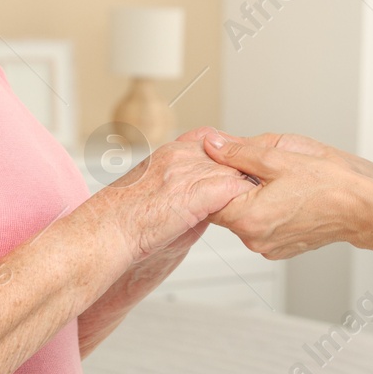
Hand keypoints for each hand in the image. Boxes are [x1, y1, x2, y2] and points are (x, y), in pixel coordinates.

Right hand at [93, 128, 251, 259]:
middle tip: (265, 181)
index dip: (228, 155)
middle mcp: (178, 155)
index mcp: (168, 152)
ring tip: (267, 196)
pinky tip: (255, 208)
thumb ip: (184, 191)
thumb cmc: (123, 224)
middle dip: (245, 167)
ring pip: (234, 168)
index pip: (210, 139)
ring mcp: (186, 171)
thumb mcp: (156, 196)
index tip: (241, 168)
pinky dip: (246, 198)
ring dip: (250, 183)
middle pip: (228, 152)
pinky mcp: (194, 193)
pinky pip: (233, 188)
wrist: (105, 234)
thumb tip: (209, 201)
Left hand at [200, 132, 372, 258]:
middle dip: (236, 187)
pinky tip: (285, 197)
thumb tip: (212, 145)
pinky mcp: (279, 250)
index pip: (211, 198)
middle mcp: (254, 240)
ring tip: (276, 182)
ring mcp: (267, 248)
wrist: (360, 208)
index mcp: (248, 218)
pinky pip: (261, 228)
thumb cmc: (327, 184)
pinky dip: (266, 212)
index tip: (228, 163)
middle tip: (256, 168)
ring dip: (252, 199)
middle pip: (226, 209)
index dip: (217, 177)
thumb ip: (239, 152)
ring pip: (244, 218)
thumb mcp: (278, 158)